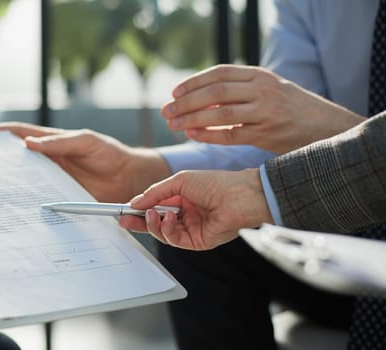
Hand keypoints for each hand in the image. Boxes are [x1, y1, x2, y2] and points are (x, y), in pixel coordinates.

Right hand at [0, 122, 170, 201]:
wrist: (129, 179)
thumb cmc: (109, 153)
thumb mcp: (86, 142)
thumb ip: (60, 143)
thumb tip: (29, 144)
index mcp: (51, 142)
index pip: (19, 135)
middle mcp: (47, 161)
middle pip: (16, 160)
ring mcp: (52, 179)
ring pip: (25, 181)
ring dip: (9, 185)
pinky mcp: (59, 196)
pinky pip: (39, 198)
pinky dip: (27, 202)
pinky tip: (17, 208)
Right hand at [118, 168, 273, 249]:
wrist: (240, 195)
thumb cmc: (216, 183)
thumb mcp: (179, 181)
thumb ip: (155, 192)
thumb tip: (135, 202)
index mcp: (182, 199)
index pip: (155, 207)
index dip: (139, 209)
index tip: (124, 209)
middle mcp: (185, 215)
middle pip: (155, 223)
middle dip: (139, 222)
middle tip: (125, 220)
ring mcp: (191, 229)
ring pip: (162, 233)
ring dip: (153, 224)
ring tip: (153, 214)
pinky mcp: (197, 242)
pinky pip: (174, 240)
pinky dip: (167, 229)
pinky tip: (169, 218)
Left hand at [161, 64, 364, 153]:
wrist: (327, 127)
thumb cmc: (292, 109)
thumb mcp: (270, 89)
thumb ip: (241, 89)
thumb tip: (202, 94)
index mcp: (260, 75)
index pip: (219, 73)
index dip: (193, 82)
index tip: (174, 92)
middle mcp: (262, 90)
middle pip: (214, 92)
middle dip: (186, 101)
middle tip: (166, 111)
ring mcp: (265, 112)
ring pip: (219, 113)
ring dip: (191, 118)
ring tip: (173, 124)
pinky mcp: (267, 134)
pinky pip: (230, 135)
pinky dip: (208, 135)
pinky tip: (192, 135)